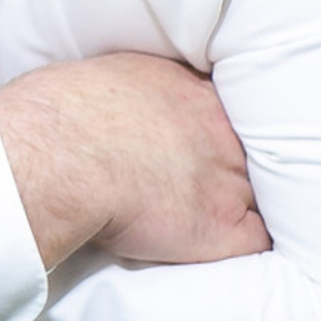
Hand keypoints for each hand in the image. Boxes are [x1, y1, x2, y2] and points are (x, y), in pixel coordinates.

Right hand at [0, 54, 268, 272]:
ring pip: (261, 192)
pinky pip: (259, 239)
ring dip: (245, 203)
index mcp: (190, 90)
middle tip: (208, 180)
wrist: (58, 156)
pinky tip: (227, 243)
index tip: (203, 145)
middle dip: (237, 163)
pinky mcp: (220, 227)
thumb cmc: (60, 116)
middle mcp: (219, 130)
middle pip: (253, 148)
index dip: (218, 131)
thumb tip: (121, 105)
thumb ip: (134, 90)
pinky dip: (247, 243)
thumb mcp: (104, 76)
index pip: (230, 110)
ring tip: (219, 213)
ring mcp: (226, 179)